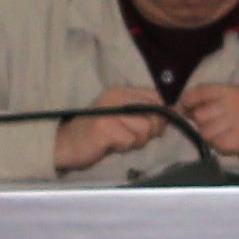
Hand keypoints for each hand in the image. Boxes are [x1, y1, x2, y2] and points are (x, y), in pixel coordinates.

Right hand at [50, 85, 170, 172]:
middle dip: (148, 131)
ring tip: (116, 141)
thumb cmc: (94, 134)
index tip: (150, 126)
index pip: (157, 97)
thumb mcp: (120, 117)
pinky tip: (109, 145)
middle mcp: (116, 96)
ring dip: (134, 141)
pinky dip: (123, 147)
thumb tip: (174, 112)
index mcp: (121, 91)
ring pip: (145, 130)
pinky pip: (130, 141)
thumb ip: (143, 113)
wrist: (63, 144)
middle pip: (155, 115)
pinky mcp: (105, 127)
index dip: (161, 114)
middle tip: (128, 136)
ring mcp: (110, 111)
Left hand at [173, 81, 238, 169]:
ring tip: (226, 136)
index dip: (187, 100)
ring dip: (213, 138)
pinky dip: (222, 148)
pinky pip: (218, 145)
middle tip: (217, 127)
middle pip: (199, 115)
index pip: (201, 90)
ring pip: (206, 133)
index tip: (183, 109)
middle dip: (203, 125)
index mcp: (230, 91)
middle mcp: (234, 103)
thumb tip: (176, 107)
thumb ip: (205, 101)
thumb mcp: (230, 102)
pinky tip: (232, 144)